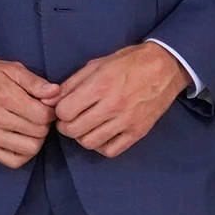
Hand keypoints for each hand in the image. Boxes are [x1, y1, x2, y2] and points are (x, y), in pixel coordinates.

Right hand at [0, 55, 59, 167]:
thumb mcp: (11, 69)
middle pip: (38, 133)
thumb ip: (35, 82)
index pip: (42, 115)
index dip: (50, 111)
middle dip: (44, 124)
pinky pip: (13, 161)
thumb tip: (56, 93)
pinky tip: (22, 139)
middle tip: (38, 115)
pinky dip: (23, 153)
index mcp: (3, 96)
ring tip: (30, 126)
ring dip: (36, 139)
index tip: (45, 105)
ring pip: (29, 149)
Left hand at [55, 46, 193, 158]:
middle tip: (72, 119)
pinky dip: (101, 146)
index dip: (60, 111)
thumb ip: (70, 84)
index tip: (66, 107)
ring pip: (89, 143)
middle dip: (66, 126)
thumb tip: (48, 101)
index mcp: (100, 86)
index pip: (64, 111)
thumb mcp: (96, 65)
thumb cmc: (128, 63)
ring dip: (82, 136)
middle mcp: (112, 106)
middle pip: (73, 130)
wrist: (165, 67)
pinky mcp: (138, 132)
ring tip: (87, 126)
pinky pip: (111, 151)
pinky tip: (102, 134)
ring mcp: (126, 121)